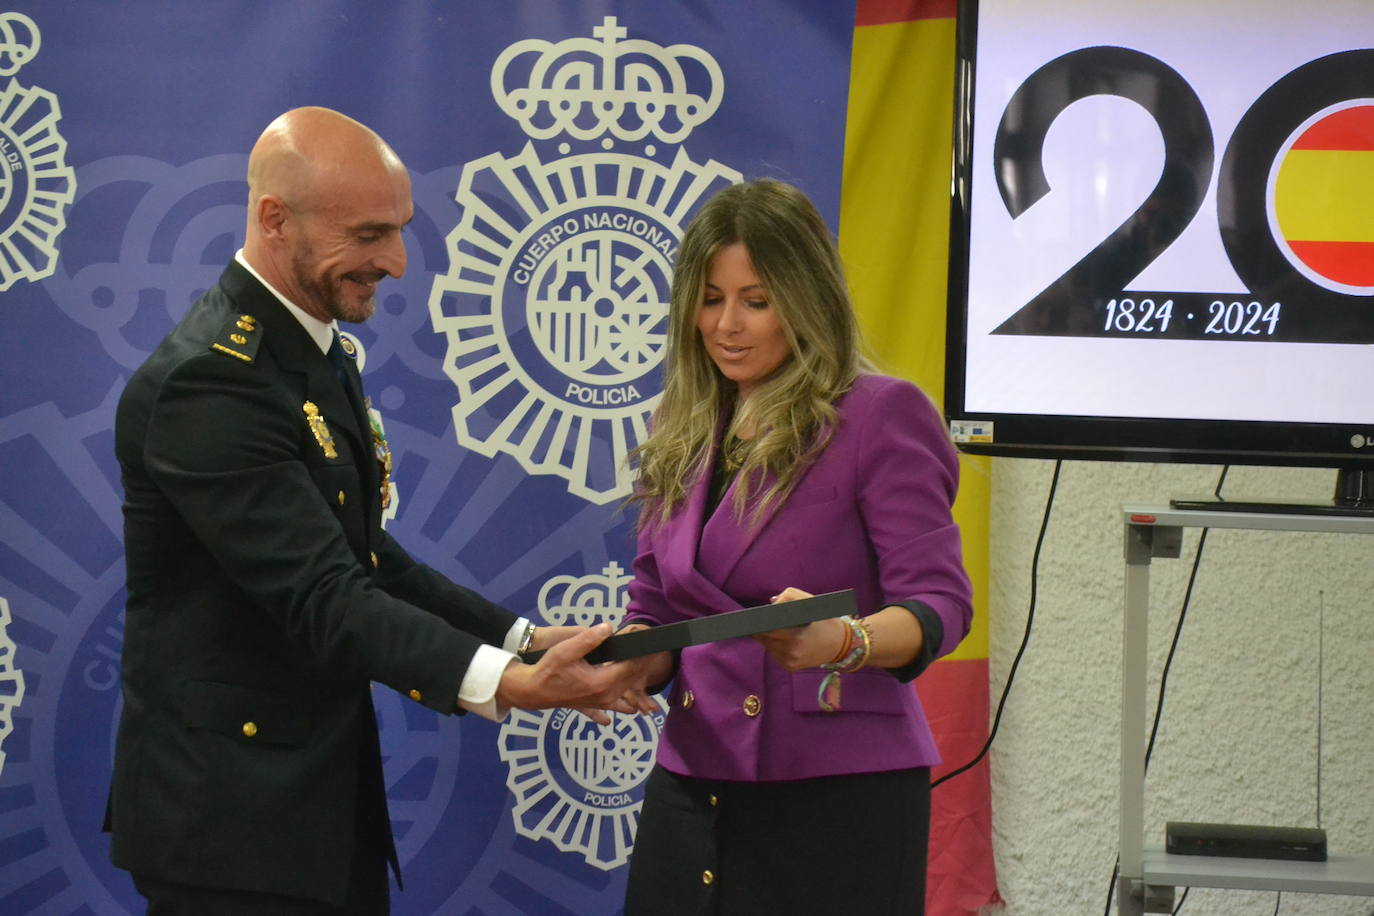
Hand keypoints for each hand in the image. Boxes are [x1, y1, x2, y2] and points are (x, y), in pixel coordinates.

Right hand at [496, 623, 643, 724]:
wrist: (533, 691)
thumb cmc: (548, 670)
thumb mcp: (566, 651)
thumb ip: (588, 639)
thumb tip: (608, 628)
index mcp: (600, 682)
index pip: (630, 667)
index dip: (641, 654)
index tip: (650, 643)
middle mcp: (605, 695)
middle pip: (632, 679)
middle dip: (643, 665)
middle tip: (654, 650)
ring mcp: (601, 702)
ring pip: (627, 691)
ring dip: (638, 681)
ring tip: (647, 666)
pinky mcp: (595, 703)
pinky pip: (616, 703)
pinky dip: (624, 701)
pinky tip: (631, 706)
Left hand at [753, 586, 844, 670]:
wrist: (840, 644)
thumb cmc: (823, 619)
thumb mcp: (809, 602)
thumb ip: (788, 597)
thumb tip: (771, 604)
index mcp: (795, 635)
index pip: (766, 629)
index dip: (757, 623)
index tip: (750, 617)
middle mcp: (791, 651)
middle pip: (764, 637)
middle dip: (760, 628)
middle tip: (756, 619)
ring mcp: (790, 661)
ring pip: (768, 646)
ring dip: (766, 637)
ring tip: (767, 627)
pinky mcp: (790, 668)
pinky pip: (774, 654)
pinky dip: (774, 646)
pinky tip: (780, 639)